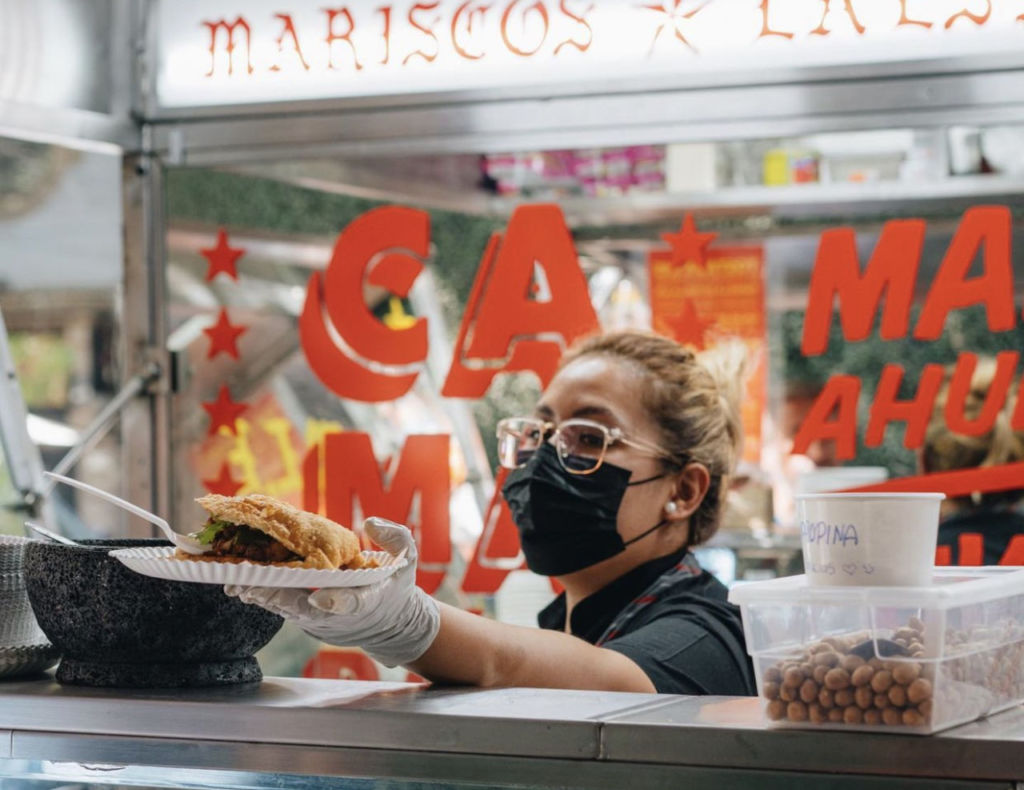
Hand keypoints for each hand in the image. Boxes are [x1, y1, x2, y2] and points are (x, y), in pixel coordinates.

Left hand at [225, 517, 439, 667]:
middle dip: (277, 596)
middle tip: (252, 583)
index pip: (353, 603)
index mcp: (368, 601)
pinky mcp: (305, 619)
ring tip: (235, 581)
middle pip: (305, 609)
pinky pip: (282, 605)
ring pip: (286, 609)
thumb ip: (396, 538)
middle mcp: (339, 616)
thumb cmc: (396, 586)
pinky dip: (262, 593)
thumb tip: (370, 523)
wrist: (390, 623)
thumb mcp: (407, 559)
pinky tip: (239, 581)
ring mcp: (320, 621)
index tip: (320, 597)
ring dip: (261, 595)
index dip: (336, 601)